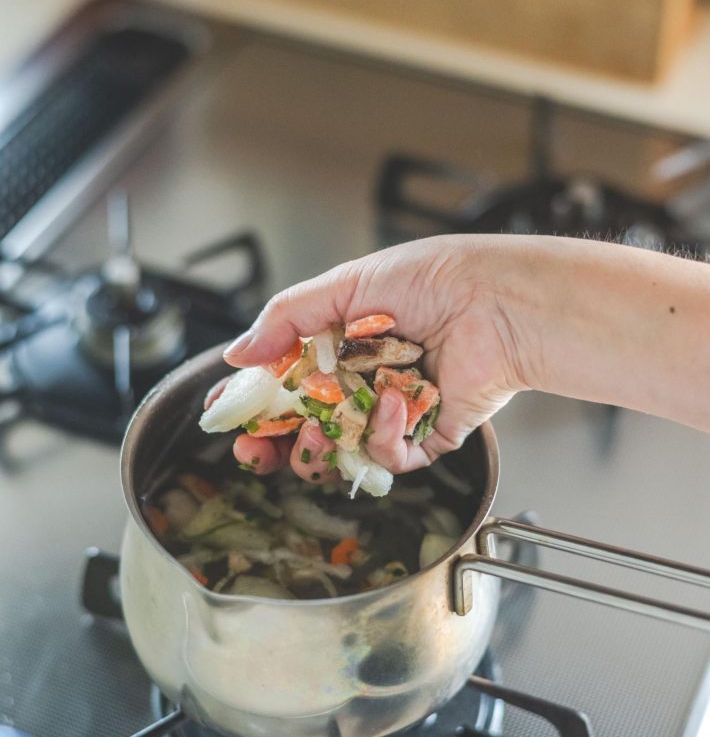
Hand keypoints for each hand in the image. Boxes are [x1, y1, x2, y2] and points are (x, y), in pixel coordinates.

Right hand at [224, 235, 527, 479]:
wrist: (496, 300)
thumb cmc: (431, 279)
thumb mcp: (345, 286)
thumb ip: (285, 319)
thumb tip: (235, 354)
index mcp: (339, 344)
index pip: (284, 382)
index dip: (254, 403)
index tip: (226, 416)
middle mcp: (363, 381)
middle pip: (305, 428)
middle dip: (275, 445)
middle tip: (254, 451)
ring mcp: (393, 411)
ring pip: (343, 451)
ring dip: (323, 447)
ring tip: (319, 428)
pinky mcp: (427, 434)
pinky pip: (392, 456)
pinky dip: (385, 435)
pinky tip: (392, 402)